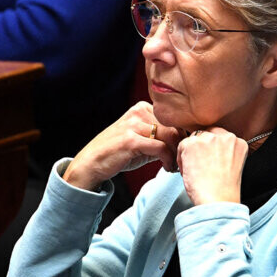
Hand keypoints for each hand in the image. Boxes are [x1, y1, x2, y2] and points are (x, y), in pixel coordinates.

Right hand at [63, 101, 182, 190]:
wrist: (92, 162)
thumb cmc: (118, 153)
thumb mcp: (141, 140)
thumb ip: (160, 137)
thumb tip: (185, 142)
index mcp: (142, 108)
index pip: (174, 118)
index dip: (183, 135)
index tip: (183, 151)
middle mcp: (138, 112)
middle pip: (174, 126)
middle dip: (181, 145)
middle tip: (181, 161)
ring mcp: (134, 124)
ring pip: (170, 135)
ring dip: (176, 153)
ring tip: (174, 166)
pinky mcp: (131, 139)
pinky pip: (161, 148)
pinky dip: (168, 160)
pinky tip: (167, 168)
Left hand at [176, 127, 247, 204]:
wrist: (218, 200)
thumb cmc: (223, 191)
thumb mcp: (231, 166)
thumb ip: (223, 153)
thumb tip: (206, 150)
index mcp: (239, 142)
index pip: (219, 136)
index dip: (210, 149)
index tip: (208, 161)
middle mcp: (226, 137)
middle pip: (206, 135)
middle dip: (200, 149)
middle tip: (199, 167)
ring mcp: (209, 139)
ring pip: (193, 140)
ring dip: (190, 154)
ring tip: (195, 172)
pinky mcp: (193, 143)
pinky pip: (181, 146)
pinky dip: (181, 160)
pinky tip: (189, 172)